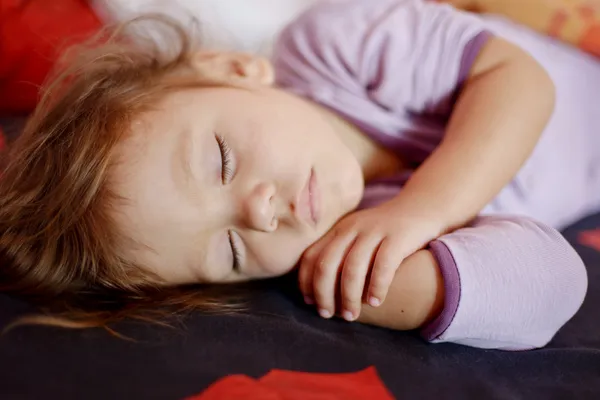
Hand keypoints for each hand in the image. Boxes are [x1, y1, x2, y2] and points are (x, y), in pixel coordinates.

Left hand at [299, 199, 442, 321]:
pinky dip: (376, 286)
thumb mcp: (358, 237)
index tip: (310, 302)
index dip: (306, 282)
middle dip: (323, 294)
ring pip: (352, 267)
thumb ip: (340, 255)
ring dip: (348, 296)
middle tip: (328, 314)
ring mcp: (375, 231)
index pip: (311, 256)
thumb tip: (320, 292)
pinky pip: (383, 265)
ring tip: (351, 315)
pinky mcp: (398, 237)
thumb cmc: (386, 233)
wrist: (422, 207)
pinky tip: (375, 302)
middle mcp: (352, 228)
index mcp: (339, 230)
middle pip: (327, 264)